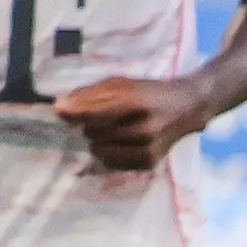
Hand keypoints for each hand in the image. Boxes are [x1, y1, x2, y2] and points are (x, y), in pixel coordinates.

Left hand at [51, 73, 211, 171]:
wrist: (188, 107)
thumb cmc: (148, 91)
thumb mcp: (121, 84)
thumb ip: (89, 94)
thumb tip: (58, 109)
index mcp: (136, 102)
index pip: (93, 113)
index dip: (73, 113)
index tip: (59, 111)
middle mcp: (143, 128)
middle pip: (92, 133)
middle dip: (90, 125)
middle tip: (103, 118)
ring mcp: (147, 148)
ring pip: (99, 150)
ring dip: (98, 141)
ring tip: (112, 130)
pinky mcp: (148, 163)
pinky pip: (111, 163)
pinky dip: (109, 153)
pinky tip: (121, 142)